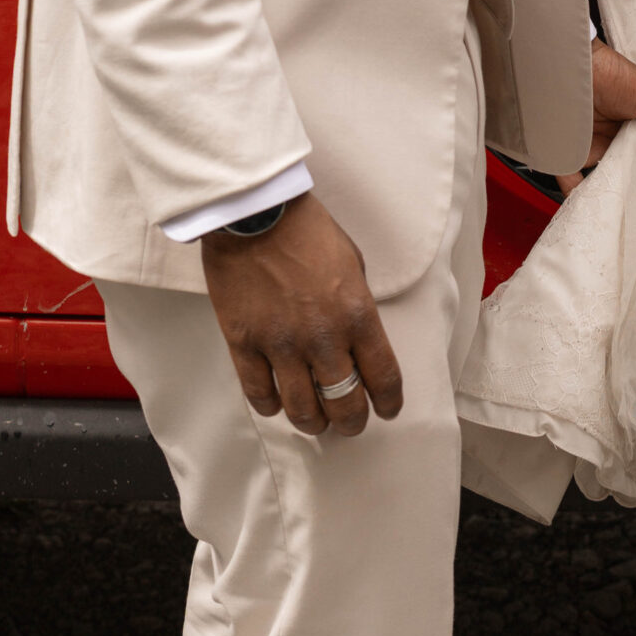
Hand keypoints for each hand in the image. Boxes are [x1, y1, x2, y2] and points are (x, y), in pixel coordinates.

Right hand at [200, 191, 401, 439]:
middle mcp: (323, 338)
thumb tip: (356, 338)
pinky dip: (272, 406)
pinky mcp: (244, 344)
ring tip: (316, 420)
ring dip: (314, 422)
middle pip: (345, 404)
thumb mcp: (352, 261)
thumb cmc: (307, 229)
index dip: (390, 403)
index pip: (383, 377)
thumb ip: (356, 305)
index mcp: (357, 314)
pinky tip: (278, 402)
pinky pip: (259, 394)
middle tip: (350, 422)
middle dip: (352, 422)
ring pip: (303, 410)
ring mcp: (281, 345)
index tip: (388, 410)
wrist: (254, 212)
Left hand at [559, 39, 635, 191]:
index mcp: (633, 126)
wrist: (573, 63)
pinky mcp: (567, 152)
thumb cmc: (612, 73)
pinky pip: (570, 178)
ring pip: (602, 179)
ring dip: (611, 193)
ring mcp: (589, 146)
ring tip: (625, 211)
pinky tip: (589, 206)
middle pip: (627, 171)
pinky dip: (577, 193)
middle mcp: (612, 138)